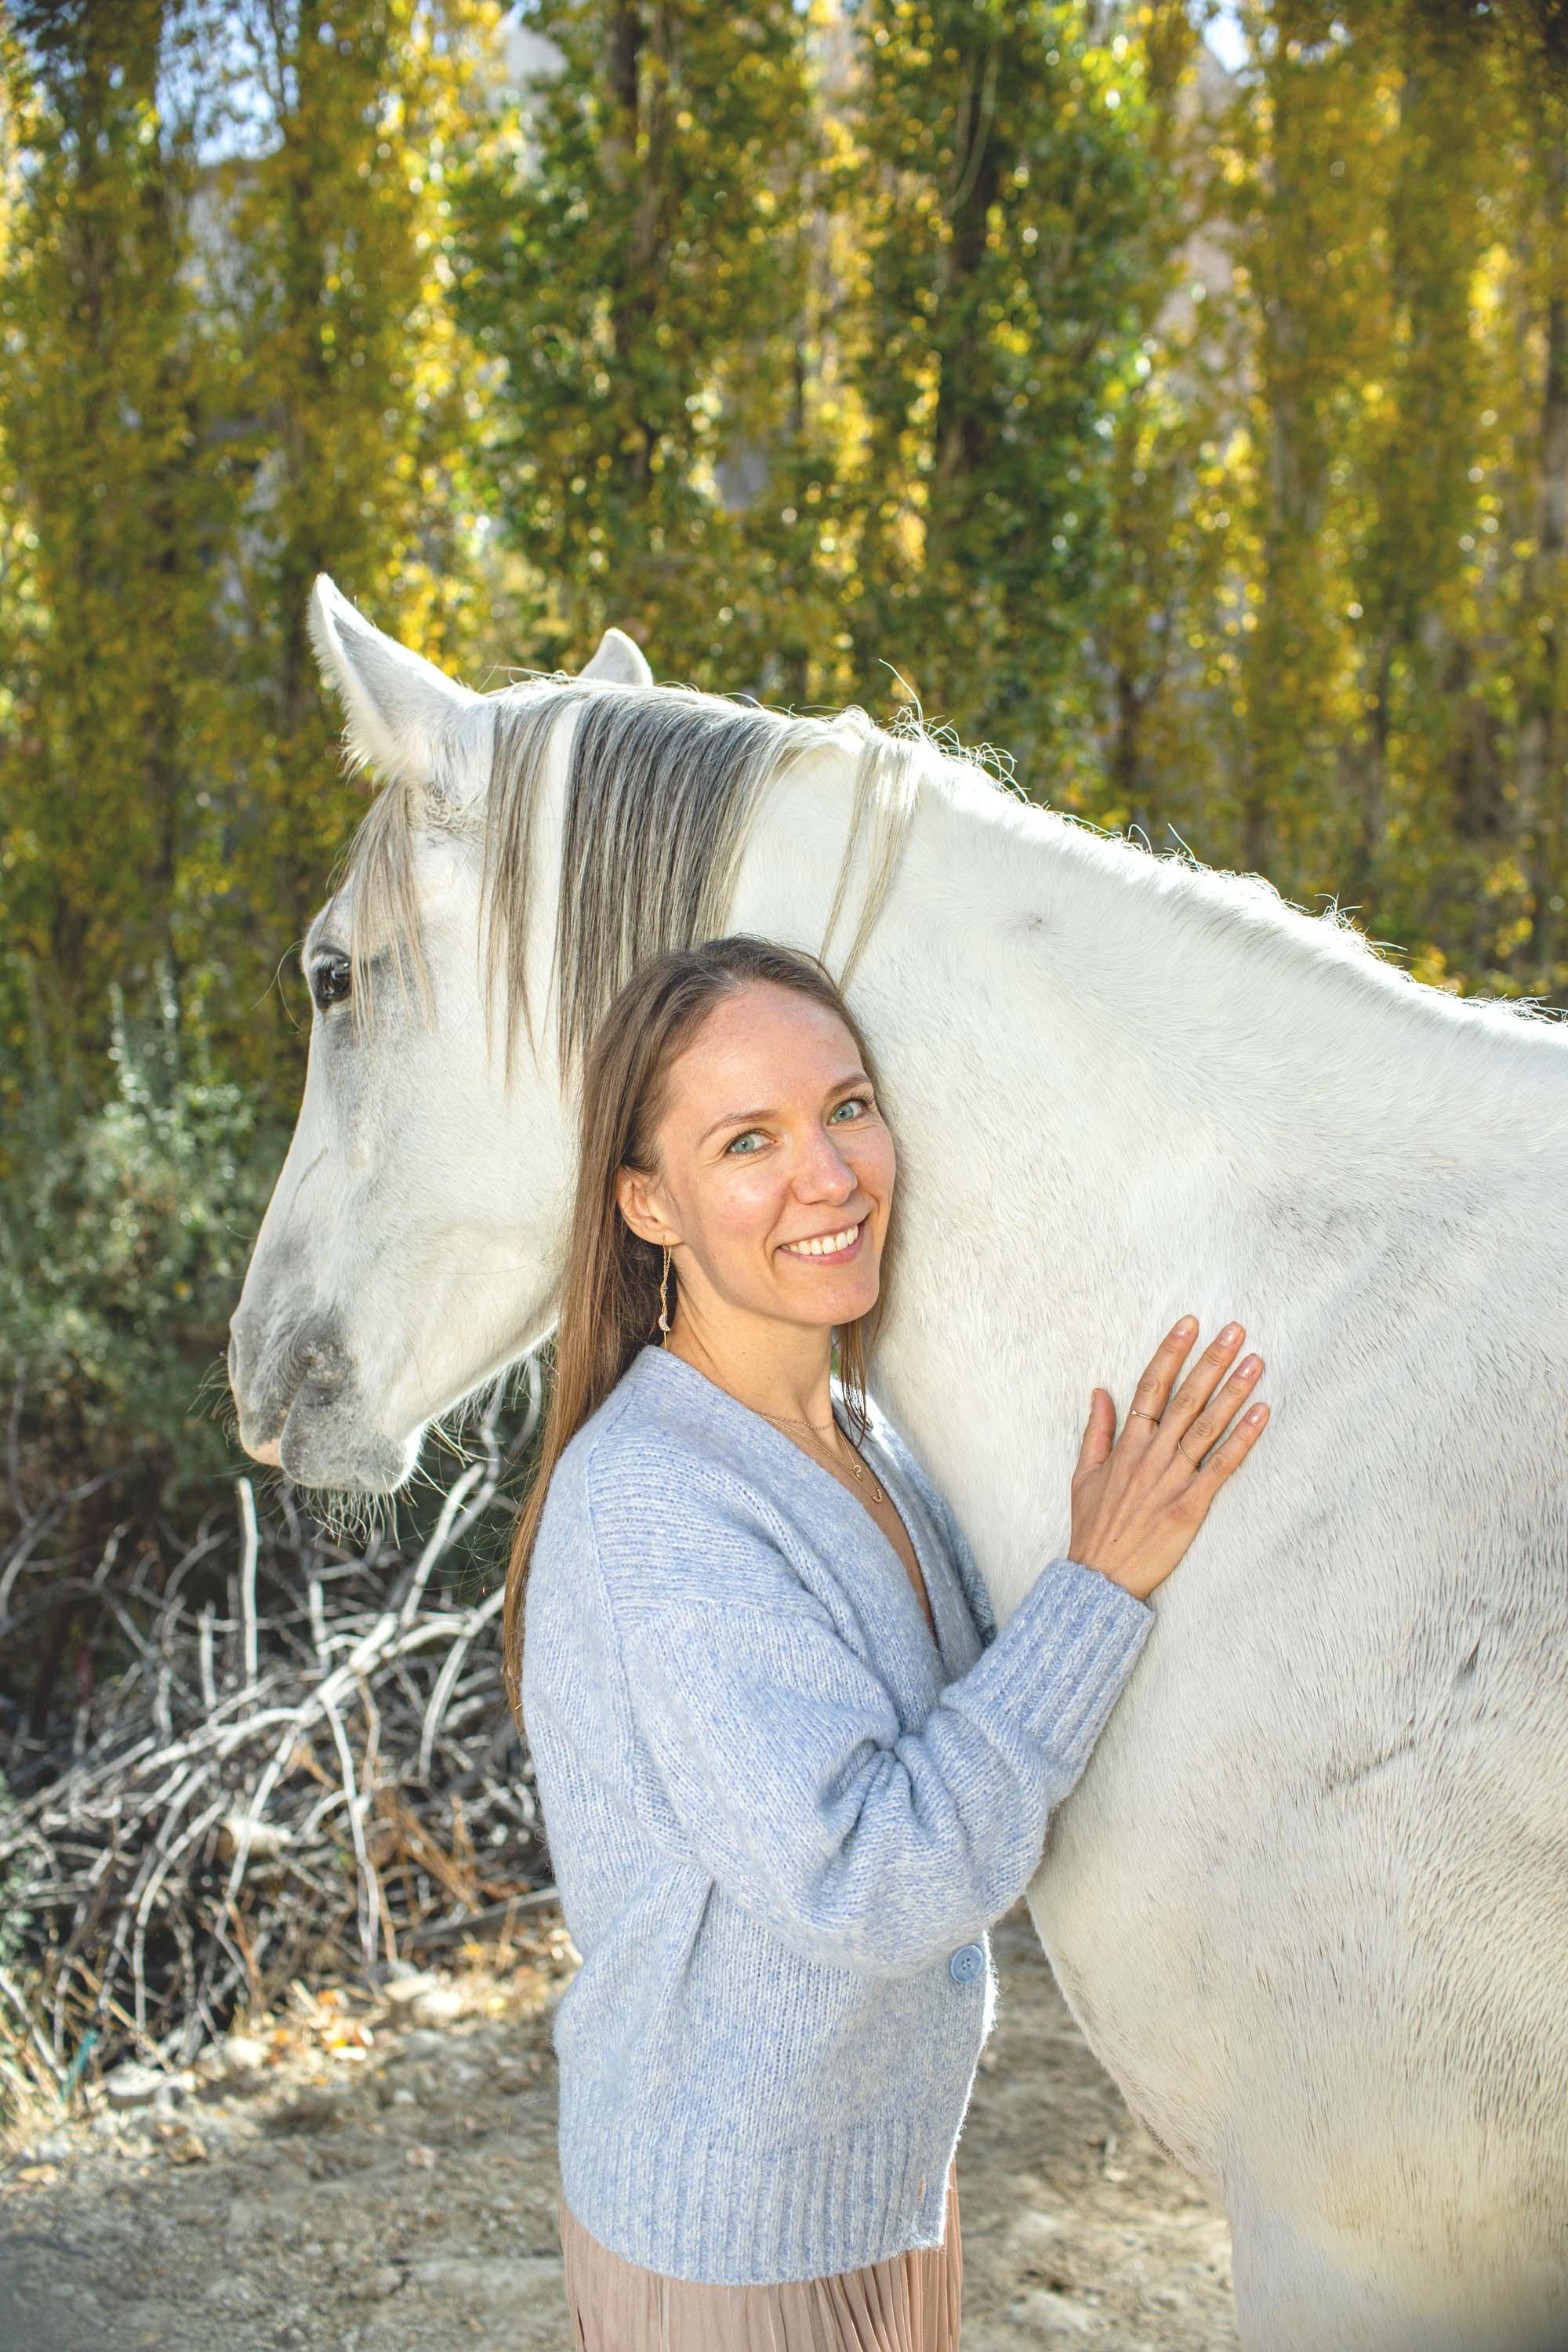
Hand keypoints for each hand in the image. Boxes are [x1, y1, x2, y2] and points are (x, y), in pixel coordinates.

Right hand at [1068, 1316, 1269, 1602]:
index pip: (1150, 1387)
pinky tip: (1261, 1414)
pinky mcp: (1192, 1506)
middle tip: (1236, 1330)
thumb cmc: (1093, 1528)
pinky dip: (1243, 1439)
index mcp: (1126, 1445)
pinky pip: (1222, 1466)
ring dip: (1233, 1391)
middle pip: (1185, 1398)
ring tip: (1256, 1362)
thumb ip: (1096, 1431)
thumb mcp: (1082, 1475)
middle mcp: (1150, 1455)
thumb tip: (1100, 1391)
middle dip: (1211, 1361)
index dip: (1170, 1353)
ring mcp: (1172, 1480)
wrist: (1100, 1578)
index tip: (1190, 1324)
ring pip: (1207, 1426)